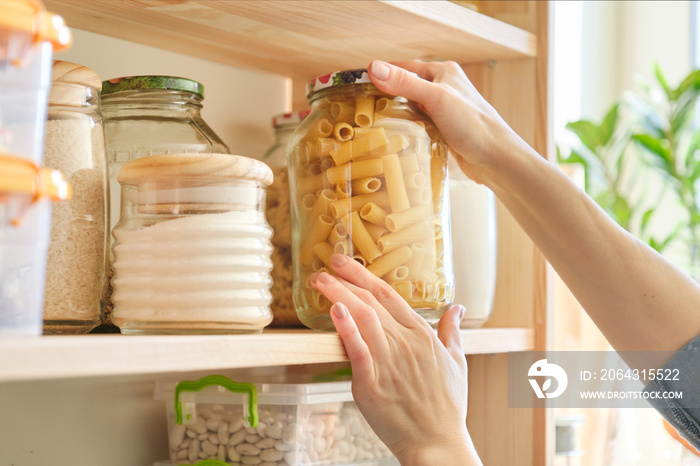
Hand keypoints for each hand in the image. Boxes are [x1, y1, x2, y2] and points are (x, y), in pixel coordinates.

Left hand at [310, 254, 481, 465]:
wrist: (437, 442)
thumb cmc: (447, 406)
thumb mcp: (457, 362)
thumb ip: (453, 331)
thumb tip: (457, 308)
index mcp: (421, 335)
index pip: (389, 296)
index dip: (364, 275)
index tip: (345, 262)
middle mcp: (404, 343)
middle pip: (371, 301)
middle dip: (346, 278)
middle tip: (326, 262)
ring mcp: (388, 361)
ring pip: (362, 318)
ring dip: (339, 294)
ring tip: (320, 280)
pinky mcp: (372, 383)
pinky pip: (358, 349)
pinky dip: (346, 328)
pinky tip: (335, 310)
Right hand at [367, 59, 528, 184]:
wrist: (495, 159)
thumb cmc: (473, 125)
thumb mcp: (435, 99)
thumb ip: (405, 83)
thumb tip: (374, 69)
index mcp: (443, 72)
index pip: (404, 68)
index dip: (382, 75)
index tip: (358, 85)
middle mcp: (443, 88)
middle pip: (406, 89)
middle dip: (386, 98)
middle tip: (362, 109)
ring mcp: (444, 110)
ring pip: (411, 109)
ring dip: (396, 116)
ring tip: (375, 125)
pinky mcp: (443, 129)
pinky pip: (418, 125)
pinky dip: (407, 130)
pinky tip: (397, 138)